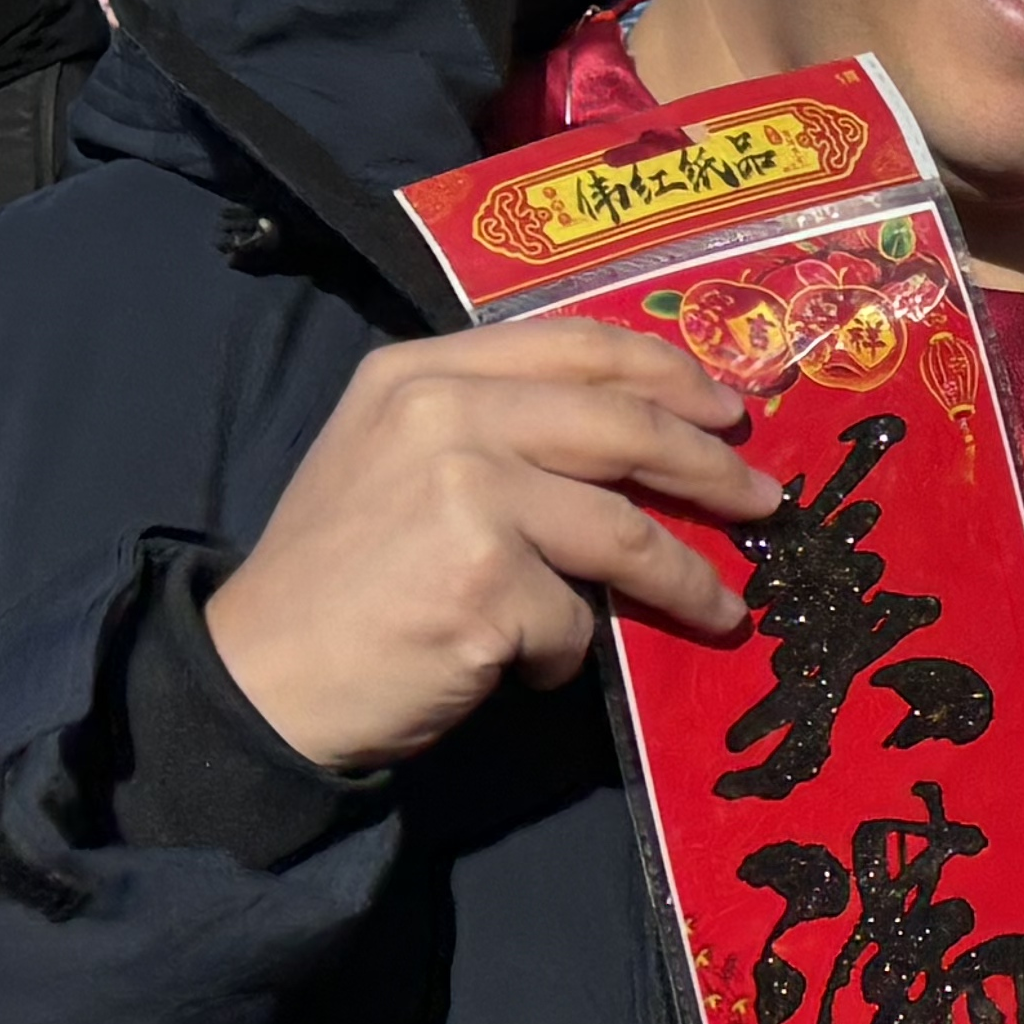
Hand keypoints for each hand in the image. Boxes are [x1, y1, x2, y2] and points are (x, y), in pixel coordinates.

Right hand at [201, 324, 779, 772]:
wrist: (259, 678)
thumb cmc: (341, 578)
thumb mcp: (397, 461)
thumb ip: (500, 428)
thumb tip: (650, 437)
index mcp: (420, 373)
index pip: (576, 345)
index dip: (667, 372)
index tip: (726, 407)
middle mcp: (443, 417)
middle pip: (624, 427)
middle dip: (710, 468)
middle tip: (764, 500)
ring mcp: (465, 496)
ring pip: (623, 531)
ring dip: (685, 576)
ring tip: (723, 606)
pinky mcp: (486, 583)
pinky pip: (575, 618)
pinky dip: (567, 651)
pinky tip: (529, 662)